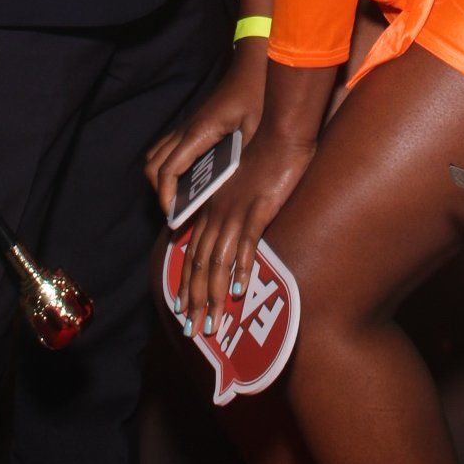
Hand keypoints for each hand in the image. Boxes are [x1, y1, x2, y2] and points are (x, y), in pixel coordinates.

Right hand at [145, 40, 267, 218]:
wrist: (253, 67)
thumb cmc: (256, 95)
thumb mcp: (255, 128)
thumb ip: (240, 156)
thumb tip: (228, 188)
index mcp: (199, 132)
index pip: (168, 169)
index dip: (166, 195)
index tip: (173, 215)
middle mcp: (186, 129)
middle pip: (154, 165)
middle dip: (160, 190)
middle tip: (178, 210)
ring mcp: (188, 126)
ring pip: (157, 155)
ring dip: (162, 177)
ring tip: (181, 198)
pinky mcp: (193, 125)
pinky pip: (170, 148)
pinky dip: (170, 166)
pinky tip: (191, 179)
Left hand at [174, 124, 315, 334]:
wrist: (280, 133)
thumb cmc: (265, 160)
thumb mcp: (242, 190)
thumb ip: (235, 214)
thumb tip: (232, 242)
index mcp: (212, 209)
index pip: (192, 252)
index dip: (187, 283)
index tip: (184, 309)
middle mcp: (219, 212)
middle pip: (201, 264)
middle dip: (197, 301)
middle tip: (196, 330)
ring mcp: (237, 211)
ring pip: (218, 261)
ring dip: (215, 296)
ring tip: (214, 323)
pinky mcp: (258, 207)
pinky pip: (246, 243)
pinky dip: (242, 268)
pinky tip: (241, 290)